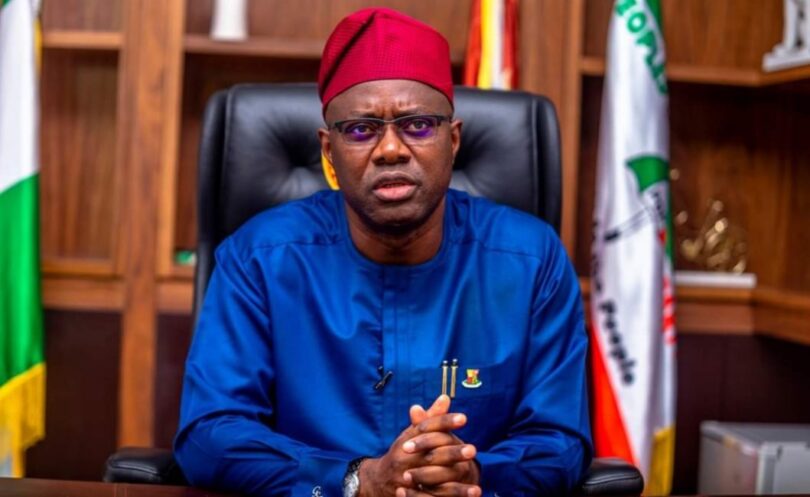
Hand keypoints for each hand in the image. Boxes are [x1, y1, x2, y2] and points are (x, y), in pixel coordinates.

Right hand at [358, 396, 476, 496]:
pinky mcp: (411, 495)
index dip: (444, 423)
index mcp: (406, 440)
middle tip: (472, 450)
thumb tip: (445, 398)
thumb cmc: (402, 452)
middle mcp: (405, 459)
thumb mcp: (412, 435)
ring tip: (472, 472)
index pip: (426, 429)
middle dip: (451, 453)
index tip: (463, 418)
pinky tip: (472, 492)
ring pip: (432, 477)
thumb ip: (431, 419)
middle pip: (430, 455)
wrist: (379, 480)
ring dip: (455, 476)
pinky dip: (454, 494)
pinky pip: (433, 496)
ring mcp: (406, 479)